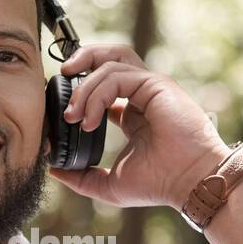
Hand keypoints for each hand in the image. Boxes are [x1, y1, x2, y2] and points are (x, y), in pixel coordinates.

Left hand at [48, 44, 232, 208]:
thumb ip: (81, 177)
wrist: (188, 184)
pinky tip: (90, 120)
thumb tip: (54, 170)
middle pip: (108, 58)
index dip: (78, 92)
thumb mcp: (109, 184)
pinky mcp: (155, 84)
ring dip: (84, 86)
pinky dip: (97, 95)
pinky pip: (117, 76)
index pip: (102, 87)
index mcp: (132, 114)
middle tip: (59, 80)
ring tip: (72, 115)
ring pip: (110, 62)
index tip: (60, 115)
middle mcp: (141, 95)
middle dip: (80, 61)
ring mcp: (150, 86)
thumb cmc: (158, 185)